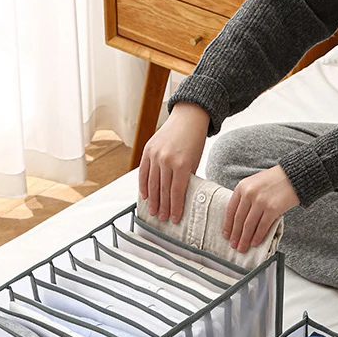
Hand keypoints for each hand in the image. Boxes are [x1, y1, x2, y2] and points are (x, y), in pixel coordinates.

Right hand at [139, 102, 209, 222]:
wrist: (188, 118)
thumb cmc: (194, 141)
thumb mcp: (194, 162)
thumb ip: (186, 178)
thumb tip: (179, 198)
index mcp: (181, 164)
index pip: (176, 192)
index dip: (175, 208)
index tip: (174, 219)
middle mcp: (166, 160)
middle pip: (163, 190)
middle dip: (163, 207)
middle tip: (162, 218)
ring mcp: (155, 155)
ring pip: (152, 183)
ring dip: (152, 200)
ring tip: (153, 211)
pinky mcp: (147, 150)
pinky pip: (143, 172)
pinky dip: (143, 185)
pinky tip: (145, 196)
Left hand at [223, 165, 298, 251]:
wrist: (295, 176)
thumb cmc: (275, 180)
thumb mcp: (254, 183)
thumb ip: (246, 197)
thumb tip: (239, 219)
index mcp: (242, 187)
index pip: (231, 209)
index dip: (227, 225)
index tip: (226, 235)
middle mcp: (249, 193)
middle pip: (239, 219)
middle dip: (235, 235)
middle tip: (233, 245)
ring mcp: (260, 201)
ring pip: (249, 225)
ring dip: (245, 239)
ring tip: (242, 248)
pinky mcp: (272, 209)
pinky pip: (262, 226)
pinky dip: (257, 236)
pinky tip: (254, 243)